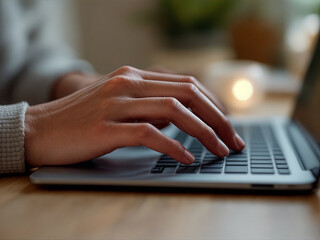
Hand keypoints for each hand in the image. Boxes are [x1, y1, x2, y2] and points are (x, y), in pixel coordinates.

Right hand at [25, 66, 244, 166]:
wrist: (39, 128)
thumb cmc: (81, 120)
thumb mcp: (119, 104)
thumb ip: (148, 105)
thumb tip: (180, 117)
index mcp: (133, 76)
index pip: (186, 83)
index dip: (213, 104)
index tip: (228, 125)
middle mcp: (127, 84)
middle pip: (187, 93)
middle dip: (217, 118)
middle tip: (233, 140)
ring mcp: (116, 104)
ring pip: (174, 111)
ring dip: (204, 132)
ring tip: (219, 150)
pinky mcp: (105, 127)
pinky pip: (148, 133)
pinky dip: (172, 145)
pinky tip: (186, 157)